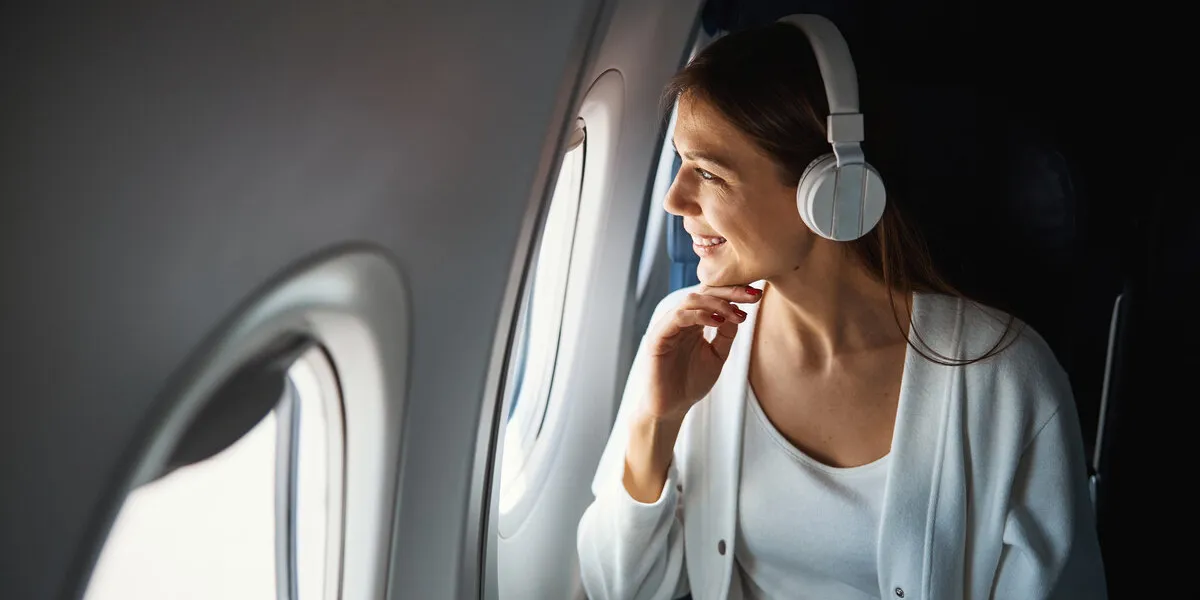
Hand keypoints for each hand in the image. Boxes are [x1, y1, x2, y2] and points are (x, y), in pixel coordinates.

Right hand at [642, 284, 762, 420]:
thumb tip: (738, 312)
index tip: (756, 294)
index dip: (734, 292)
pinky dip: (698, 315)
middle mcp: (680, 320)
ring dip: (716, 303)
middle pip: (703, 292)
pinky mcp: (658, 338)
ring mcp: (667, 327)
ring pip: (690, 300)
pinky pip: (677, 318)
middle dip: (729, 291)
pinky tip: (717, 321)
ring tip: (735, 313)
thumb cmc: (691, 383)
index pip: (712, 297)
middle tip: (752, 295)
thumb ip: (726, 334)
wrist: (671, 408)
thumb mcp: (717, 355)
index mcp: (693, 323)